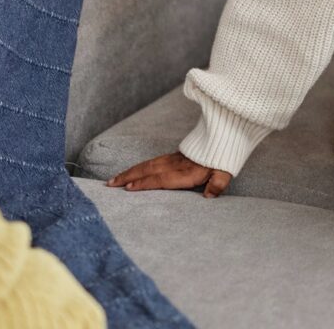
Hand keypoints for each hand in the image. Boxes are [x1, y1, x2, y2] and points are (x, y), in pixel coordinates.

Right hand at [108, 152, 231, 197]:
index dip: (146, 183)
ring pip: (147, 165)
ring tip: (113, 180)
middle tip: (109, 185)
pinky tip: (130, 173)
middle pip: (148, 171)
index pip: (162, 179)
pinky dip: (137, 168)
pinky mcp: (172, 157)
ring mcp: (172, 160)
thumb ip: (218, 183)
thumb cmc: (223, 160)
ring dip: (129, 172)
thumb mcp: (224, 172)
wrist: (224, 137)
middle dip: (128, 178)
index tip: (129, 188)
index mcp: (186, 172)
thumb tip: (210, 196)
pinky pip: (151, 162)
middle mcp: (175, 165)